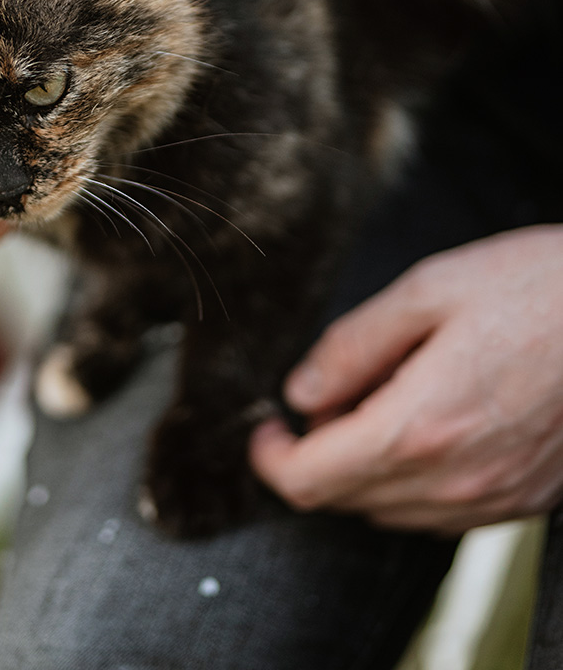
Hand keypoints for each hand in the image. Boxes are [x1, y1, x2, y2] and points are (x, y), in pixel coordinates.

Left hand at [250, 226, 562, 533]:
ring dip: (362, 469)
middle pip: (345, 500)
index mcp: (420, 425)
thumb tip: (300, 392)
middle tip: (323, 397)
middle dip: (315, 456)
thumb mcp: (428, 290)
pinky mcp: (525, 499)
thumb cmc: (536, 288)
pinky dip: (411, 478)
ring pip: (391, 512)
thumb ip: (353, 345)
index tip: (266, 428)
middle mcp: (456, 479)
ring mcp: (495, 498)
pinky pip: (441, 512)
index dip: (272, 458)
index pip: (311, 482)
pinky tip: (424, 422)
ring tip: (377, 400)